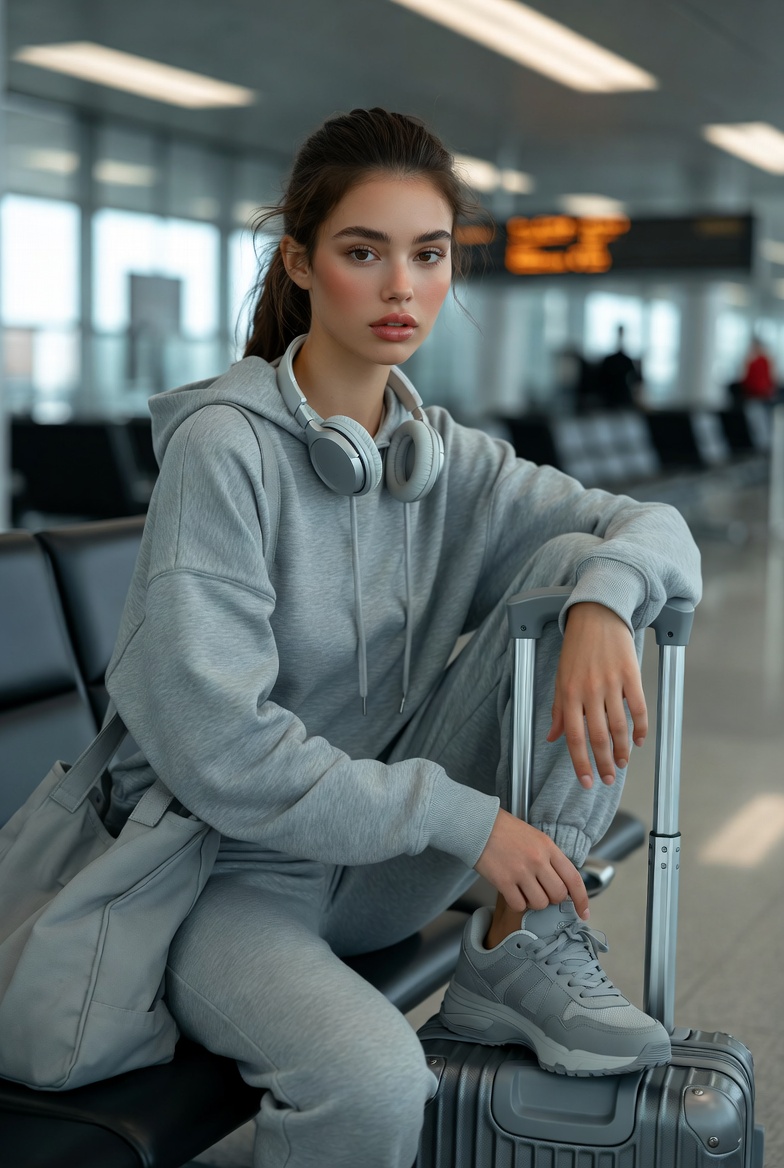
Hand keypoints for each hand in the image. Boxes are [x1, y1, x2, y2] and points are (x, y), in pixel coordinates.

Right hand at [475, 808, 589, 919]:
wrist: (479, 824)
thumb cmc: (506, 830)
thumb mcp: (536, 837)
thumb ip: (550, 858)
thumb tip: (562, 882)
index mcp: (549, 848)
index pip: (573, 878)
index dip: (582, 899)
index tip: (583, 912)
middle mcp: (538, 860)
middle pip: (558, 895)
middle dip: (552, 898)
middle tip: (541, 891)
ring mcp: (521, 871)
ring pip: (540, 903)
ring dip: (534, 901)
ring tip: (524, 889)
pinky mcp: (503, 881)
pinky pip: (519, 905)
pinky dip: (517, 903)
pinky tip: (512, 891)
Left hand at [547, 601, 646, 788]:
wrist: (597, 616)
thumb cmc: (576, 649)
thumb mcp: (560, 678)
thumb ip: (558, 710)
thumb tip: (552, 738)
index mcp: (568, 694)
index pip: (573, 737)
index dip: (580, 762)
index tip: (586, 781)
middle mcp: (588, 691)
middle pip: (598, 737)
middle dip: (604, 763)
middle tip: (608, 779)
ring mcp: (610, 683)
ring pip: (619, 726)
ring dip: (622, 750)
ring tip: (622, 763)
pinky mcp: (630, 676)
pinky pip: (638, 708)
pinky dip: (640, 728)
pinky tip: (638, 741)